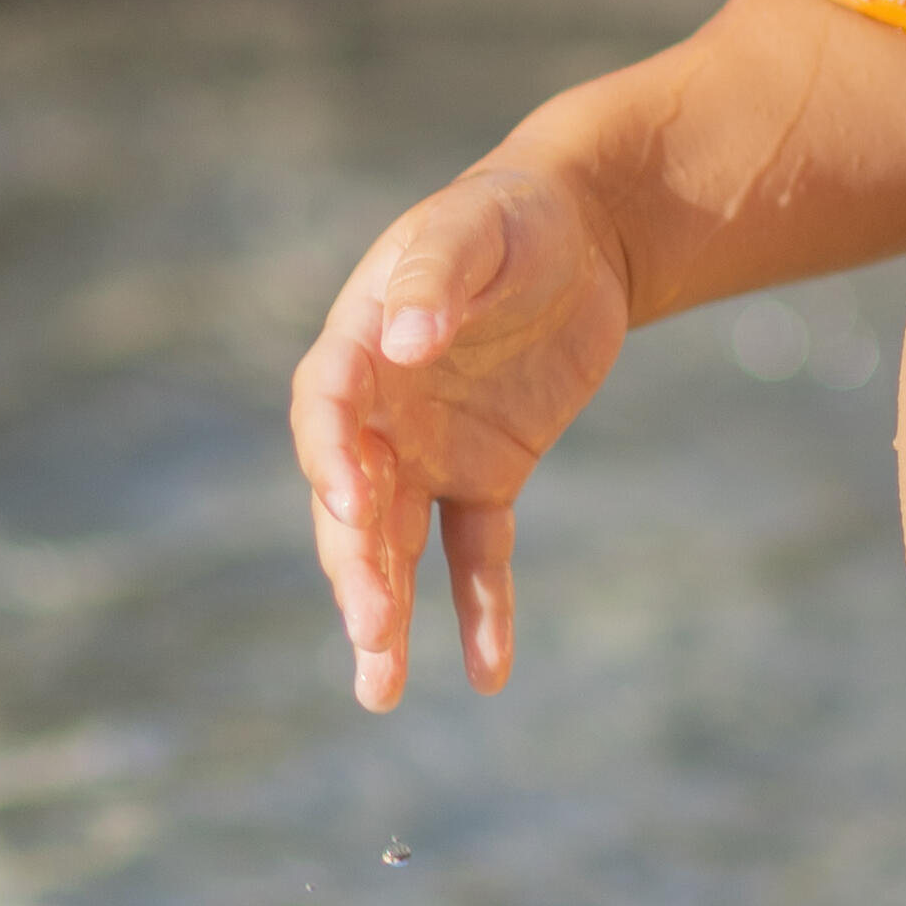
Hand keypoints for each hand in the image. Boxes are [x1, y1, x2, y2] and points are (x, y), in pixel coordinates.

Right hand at [289, 160, 629, 710]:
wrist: (577, 232)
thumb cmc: (510, 217)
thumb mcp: (476, 227)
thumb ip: (435, 279)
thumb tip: (403, 342)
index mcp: (360, 347)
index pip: (328, 410)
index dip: (333, 458)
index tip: (352, 505)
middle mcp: (381, 413)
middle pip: (353, 502)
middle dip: (356, 567)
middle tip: (370, 631)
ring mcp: (429, 451)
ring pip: (398, 546)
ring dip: (389, 611)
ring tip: (381, 688)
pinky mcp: (486, 474)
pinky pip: (477, 553)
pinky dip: (482, 609)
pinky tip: (489, 673)